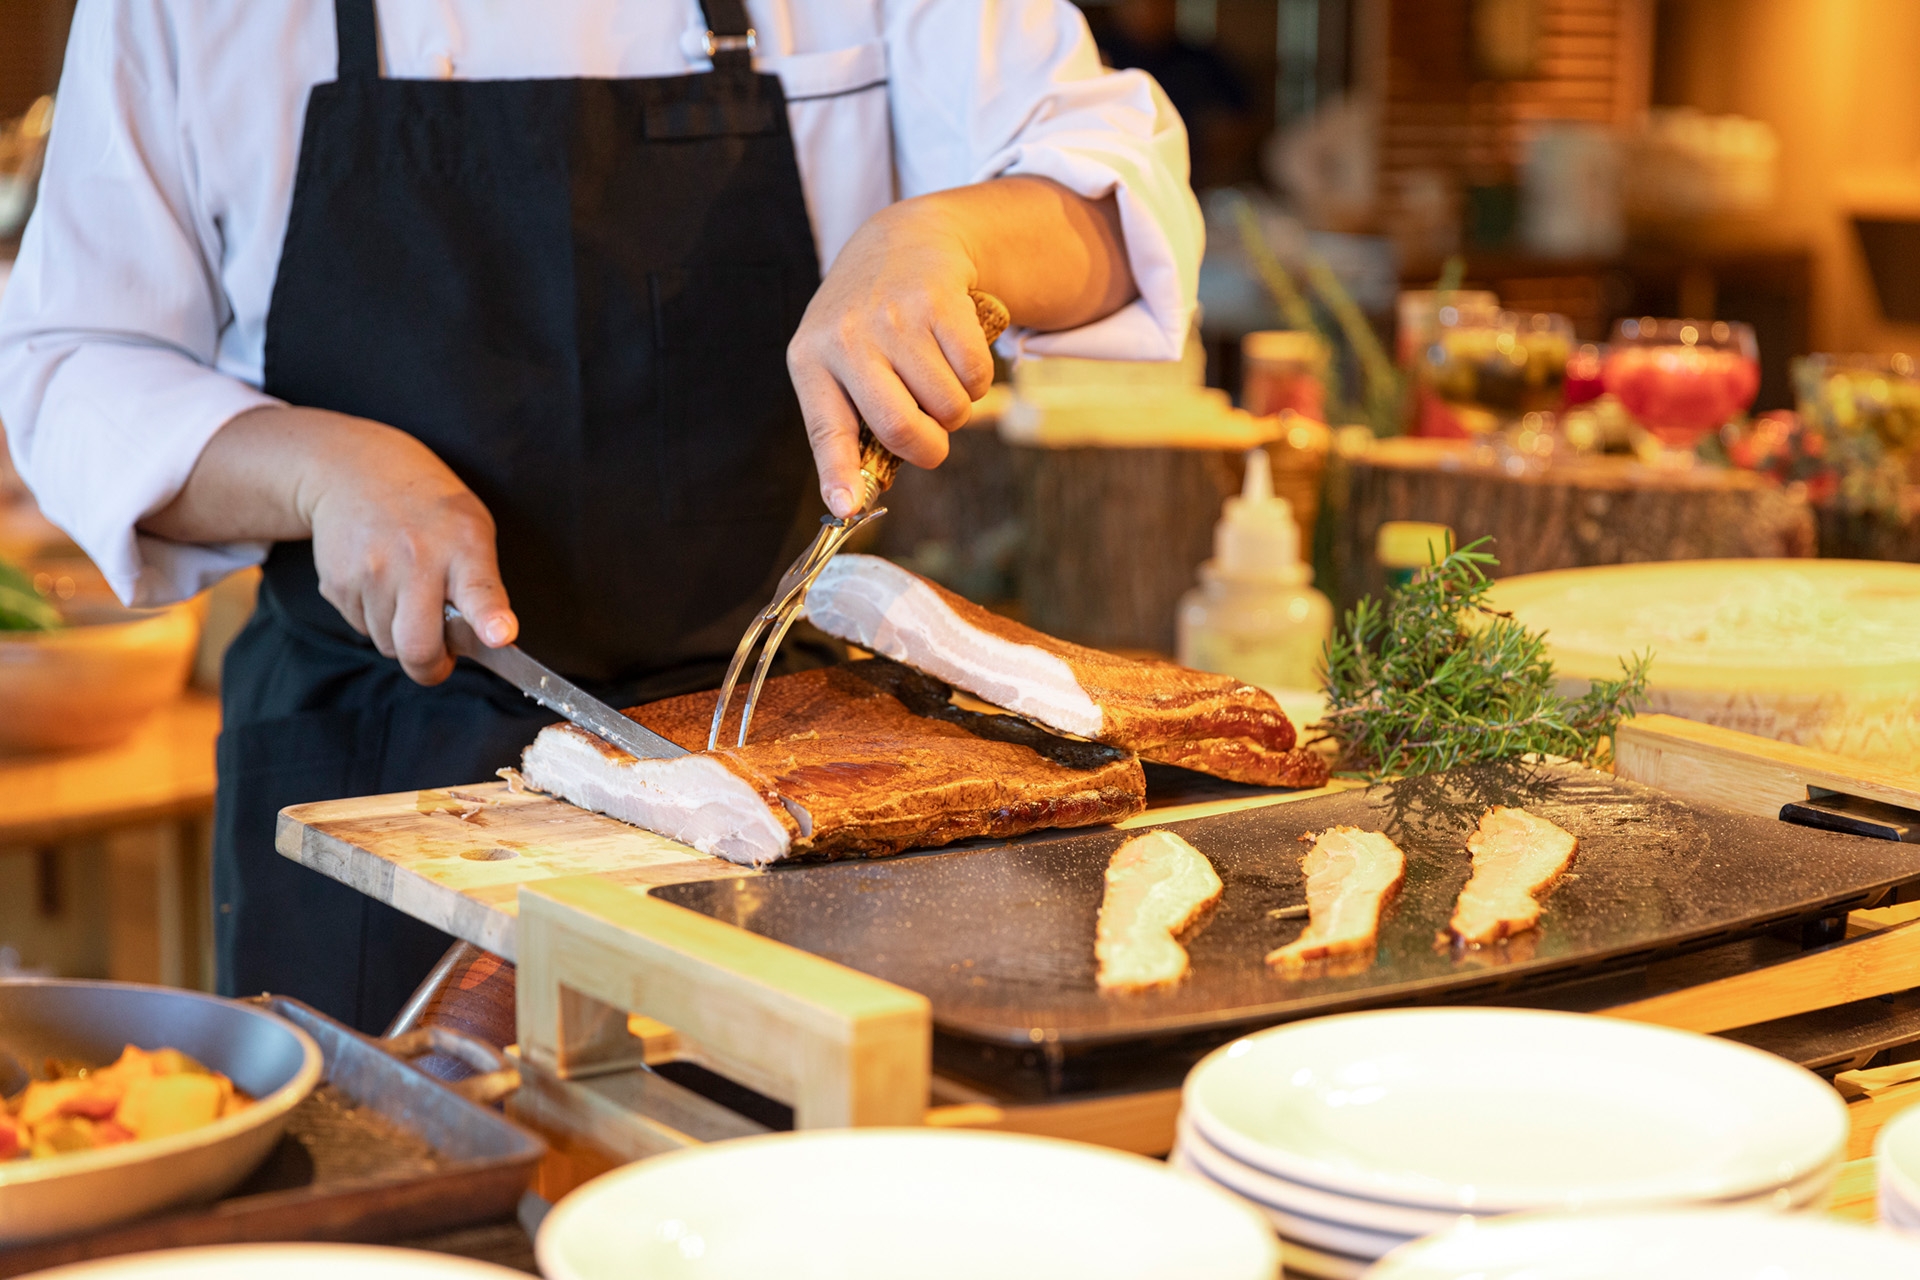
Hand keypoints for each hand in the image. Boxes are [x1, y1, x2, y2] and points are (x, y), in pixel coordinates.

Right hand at [140, 404, 517, 685]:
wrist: (356, 470)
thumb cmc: (431, 510)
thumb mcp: (473, 529)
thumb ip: (481, 585)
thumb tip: (484, 644)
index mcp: (463, 548)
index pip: (480, 590)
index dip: (490, 619)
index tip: (500, 635)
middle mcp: (416, 561)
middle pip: (418, 647)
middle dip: (430, 668)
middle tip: (439, 659)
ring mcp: (371, 572)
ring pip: (388, 644)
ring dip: (399, 635)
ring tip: (405, 593)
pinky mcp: (337, 582)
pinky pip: (361, 628)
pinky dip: (374, 618)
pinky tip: (379, 581)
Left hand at [787, 177, 1136, 517]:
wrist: (903, 242)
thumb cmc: (868, 323)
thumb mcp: (838, 360)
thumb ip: (847, 421)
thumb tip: (854, 500)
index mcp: (810, 360)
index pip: (825, 429)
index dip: (838, 473)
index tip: (845, 507)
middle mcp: (847, 337)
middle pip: (899, 428)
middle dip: (929, 450)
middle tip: (934, 447)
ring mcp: (894, 316)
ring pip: (947, 407)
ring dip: (956, 411)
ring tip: (938, 382)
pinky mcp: (939, 301)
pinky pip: (976, 376)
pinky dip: (977, 381)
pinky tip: (957, 355)